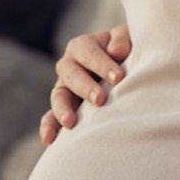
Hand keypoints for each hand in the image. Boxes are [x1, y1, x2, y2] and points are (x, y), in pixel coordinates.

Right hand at [42, 23, 131, 141]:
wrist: (130, 67)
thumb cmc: (130, 52)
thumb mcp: (129, 39)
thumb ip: (122, 41)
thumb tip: (117, 51)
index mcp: (83, 46)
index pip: (88, 52)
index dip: (101, 64)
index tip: (118, 78)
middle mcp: (70, 65)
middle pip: (71, 74)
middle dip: (85, 87)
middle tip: (100, 99)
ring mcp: (65, 88)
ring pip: (58, 97)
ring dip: (63, 109)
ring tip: (70, 123)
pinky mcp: (65, 109)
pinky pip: (52, 117)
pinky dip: (49, 127)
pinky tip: (50, 140)